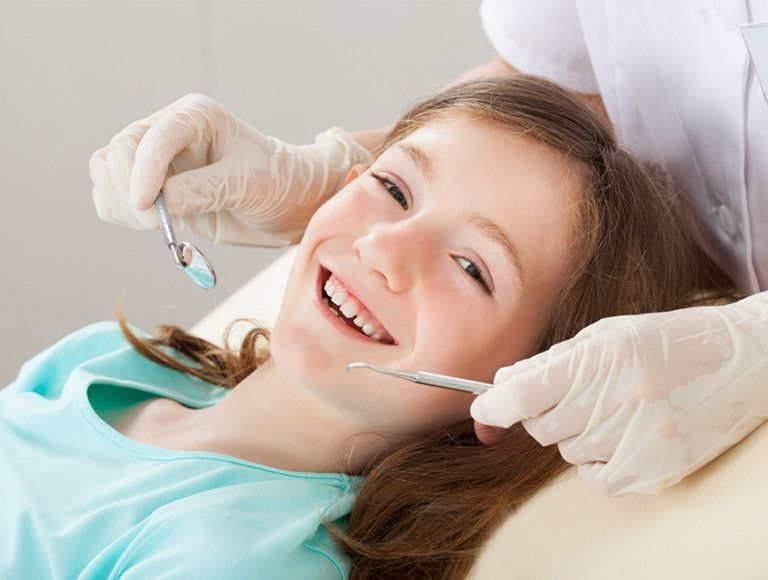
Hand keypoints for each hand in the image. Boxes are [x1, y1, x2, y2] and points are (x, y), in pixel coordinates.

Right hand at [89, 93, 372, 245]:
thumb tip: (161, 202)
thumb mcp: (248, 184)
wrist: (287, 204)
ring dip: (119, 202)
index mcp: (195, 117)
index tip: (145, 206)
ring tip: (156, 226)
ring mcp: (156, 161)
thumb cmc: (277, 183)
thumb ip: (206, 189)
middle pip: (119, 151)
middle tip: (155, 225)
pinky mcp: (152, 189)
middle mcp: (169, 133)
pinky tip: (152, 225)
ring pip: (106, 172)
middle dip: (128, 190)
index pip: (153, 137)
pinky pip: (112, 196)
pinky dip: (119, 214)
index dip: (142, 170)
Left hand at [471, 292, 767, 494]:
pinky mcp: (657, 469)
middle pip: (540, 427)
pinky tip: (622, 434)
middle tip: (571, 395)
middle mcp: (619, 399)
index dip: (492, 406)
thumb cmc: (666, 341)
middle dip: (541, 412)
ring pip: (568, 450)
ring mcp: (640, 438)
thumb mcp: (606, 335)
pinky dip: (597, 460)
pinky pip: (595, 477)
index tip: (483, 409)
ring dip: (575, 432)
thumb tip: (501, 383)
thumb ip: (551, 361)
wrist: (742, 362)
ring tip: (612, 407)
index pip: (523, 395)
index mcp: (602, 357)